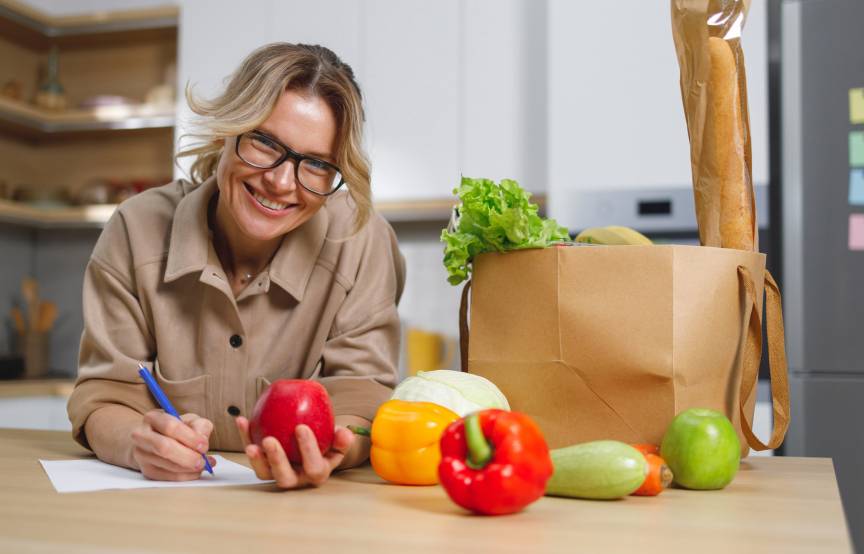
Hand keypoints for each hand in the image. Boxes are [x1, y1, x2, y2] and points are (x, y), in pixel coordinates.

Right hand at [130, 410, 215, 480]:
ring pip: (165, 464)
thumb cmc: (176, 430)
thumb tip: (203, 441)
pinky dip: (184, 476)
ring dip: (188, 468)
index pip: (170, 426)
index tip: (204, 445)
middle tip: (203, 461)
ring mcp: (141, 454)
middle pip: (164, 447)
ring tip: (202, 465)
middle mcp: (142, 436)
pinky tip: (194, 472)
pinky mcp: (146, 470)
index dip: (190, 437)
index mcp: (153, 418)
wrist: (153, 441)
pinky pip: (166, 477)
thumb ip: (200, 426)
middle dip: (187, 456)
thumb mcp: (189, 420)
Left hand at [235, 416, 353, 488]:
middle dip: (276, 461)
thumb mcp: (338, 441)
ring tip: (250, 443)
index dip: (308, 450)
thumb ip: (342, 438)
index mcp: (317, 474)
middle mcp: (297, 479)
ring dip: (256, 460)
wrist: (314, 448)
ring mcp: (278, 475)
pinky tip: (242, 421)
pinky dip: (246, 438)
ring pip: (265, 473)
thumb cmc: (327, 443)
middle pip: (285, 478)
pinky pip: (254, 455)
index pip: (313, 467)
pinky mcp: (264, 466)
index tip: (301, 427)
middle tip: (269, 441)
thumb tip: (344, 433)